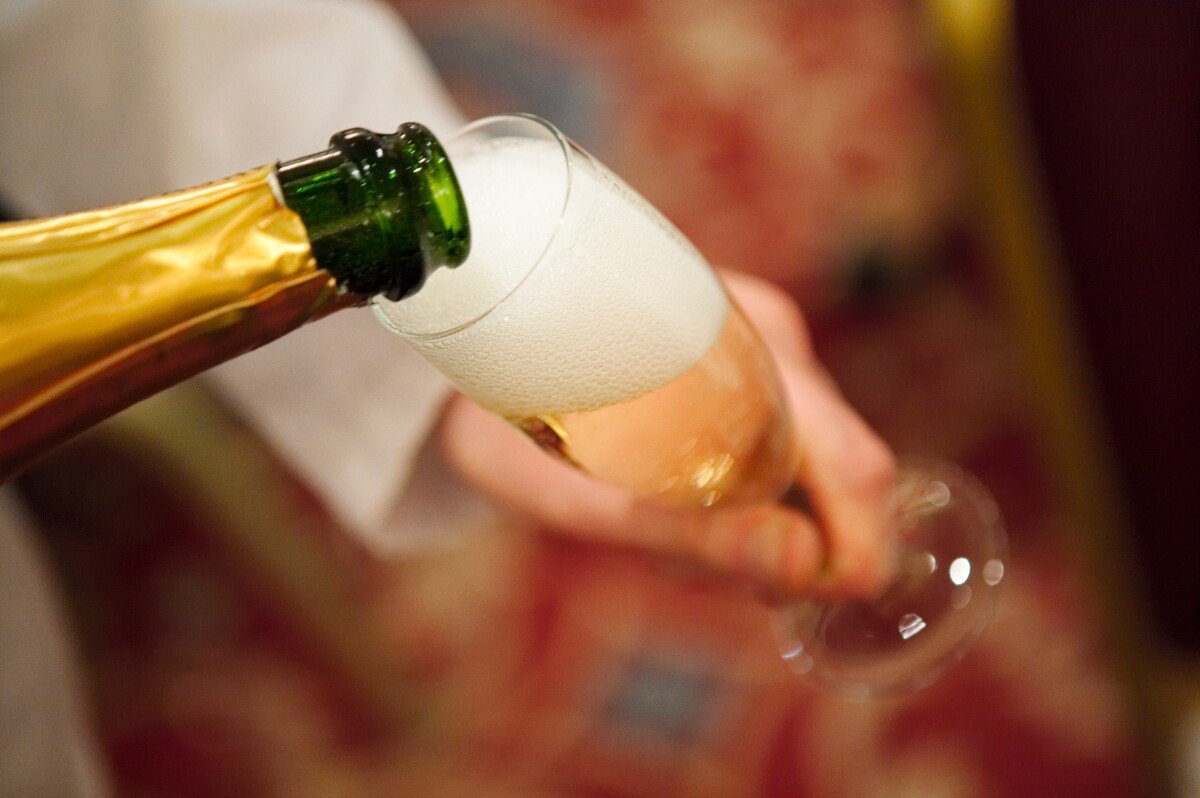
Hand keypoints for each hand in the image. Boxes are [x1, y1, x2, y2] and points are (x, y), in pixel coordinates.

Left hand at [437, 270, 895, 598]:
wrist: (474, 359)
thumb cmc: (511, 428)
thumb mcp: (592, 498)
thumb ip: (698, 532)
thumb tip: (806, 565)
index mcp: (747, 350)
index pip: (855, 464)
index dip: (851, 552)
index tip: (783, 598)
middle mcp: (771, 338)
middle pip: (840, 474)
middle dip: (791, 543)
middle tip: (687, 562)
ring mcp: (764, 349)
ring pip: (813, 468)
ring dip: (756, 522)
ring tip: (655, 518)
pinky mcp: (749, 368)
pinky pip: (784, 452)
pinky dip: (744, 498)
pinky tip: (674, 499)